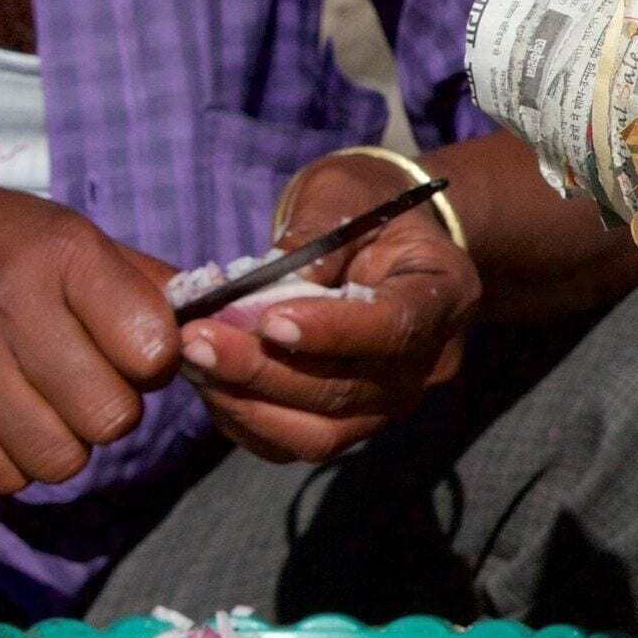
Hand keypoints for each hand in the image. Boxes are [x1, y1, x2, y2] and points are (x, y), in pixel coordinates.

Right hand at [0, 168, 178, 495]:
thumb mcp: (74, 236)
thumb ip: (147, 286)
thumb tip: (215, 332)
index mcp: (64, 257)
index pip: (154, 349)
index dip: (155, 359)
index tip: (133, 344)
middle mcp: (10, 309)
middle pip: (111, 417)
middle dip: (115, 407)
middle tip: (90, 378)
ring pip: (60, 459)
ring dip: (68, 442)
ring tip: (51, 402)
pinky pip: (5, 477)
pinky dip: (18, 460)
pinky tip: (10, 418)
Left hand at [179, 151, 478, 462]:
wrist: (385, 238)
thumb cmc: (366, 204)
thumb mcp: (345, 194)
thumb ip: (313, 236)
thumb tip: (262, 290)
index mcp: (443, 293)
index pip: (395, 327)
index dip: (333, 332)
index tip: (268, 321)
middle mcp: (428, 362)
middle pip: (347, 391)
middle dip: (264, 370)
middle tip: (196, 340)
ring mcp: (391, 401)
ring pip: (321, 433)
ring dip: (248, 403)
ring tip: (194, 362)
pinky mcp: (352, 422)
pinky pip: (295, 443)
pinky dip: (246, 420)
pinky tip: (208, 383)